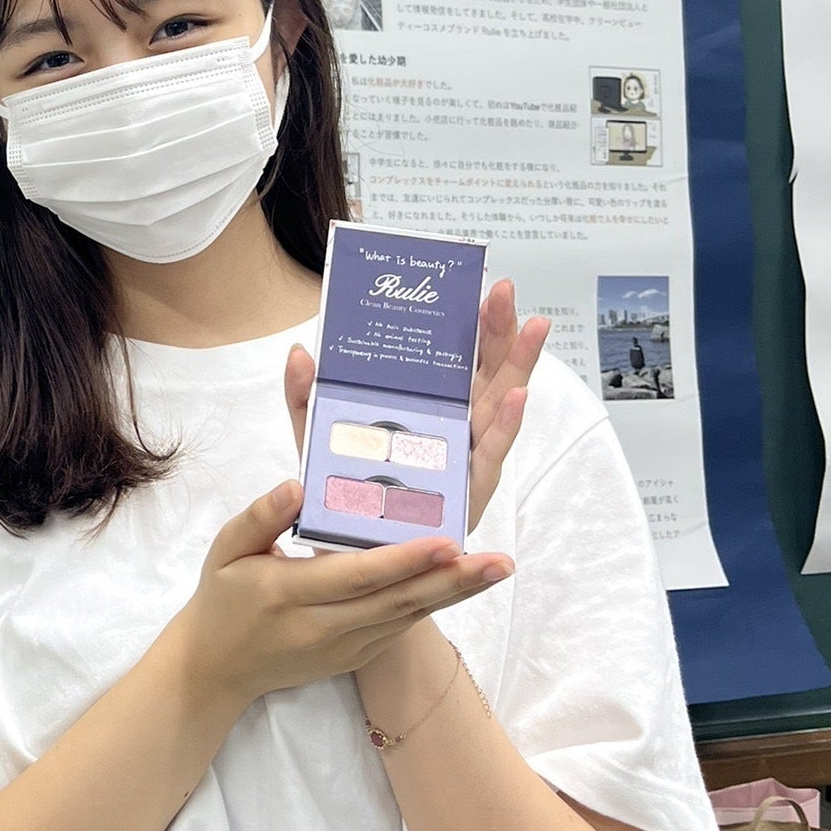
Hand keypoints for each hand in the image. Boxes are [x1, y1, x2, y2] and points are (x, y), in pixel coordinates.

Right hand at [173, 480, 511, 717]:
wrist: (217, 667)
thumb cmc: (222, 596)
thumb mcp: (225, 549)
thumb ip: (261, 517)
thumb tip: (297, 486)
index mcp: (288, 593)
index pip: (355, 575)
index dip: (402, 560)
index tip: (446, 542)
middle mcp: (324, 626)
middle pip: (397, 601)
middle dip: (452, 581)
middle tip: (500, 561)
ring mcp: (345, 647)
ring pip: (408, 616)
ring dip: (456, 593)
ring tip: (498, 568)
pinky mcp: (356, 657)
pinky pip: (400, 626)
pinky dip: (434, 604)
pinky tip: (464, 583)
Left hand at [283, 278, 548, 532]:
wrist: (355, 548)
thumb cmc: (347, 490)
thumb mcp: (317, 436)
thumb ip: (305, 396)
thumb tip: (298, 351)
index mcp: (430, 404)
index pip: (457, 354)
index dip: (472, 321)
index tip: (478, 282)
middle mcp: (457, 423)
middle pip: (486, 368)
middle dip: (497, 329)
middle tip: (503, 290)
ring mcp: (468, 453)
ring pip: (500, 401)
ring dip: (518, 364)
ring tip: (532, 326)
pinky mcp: (469, 487)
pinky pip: (490, 451)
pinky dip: (505, 423)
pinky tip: (515, 397)